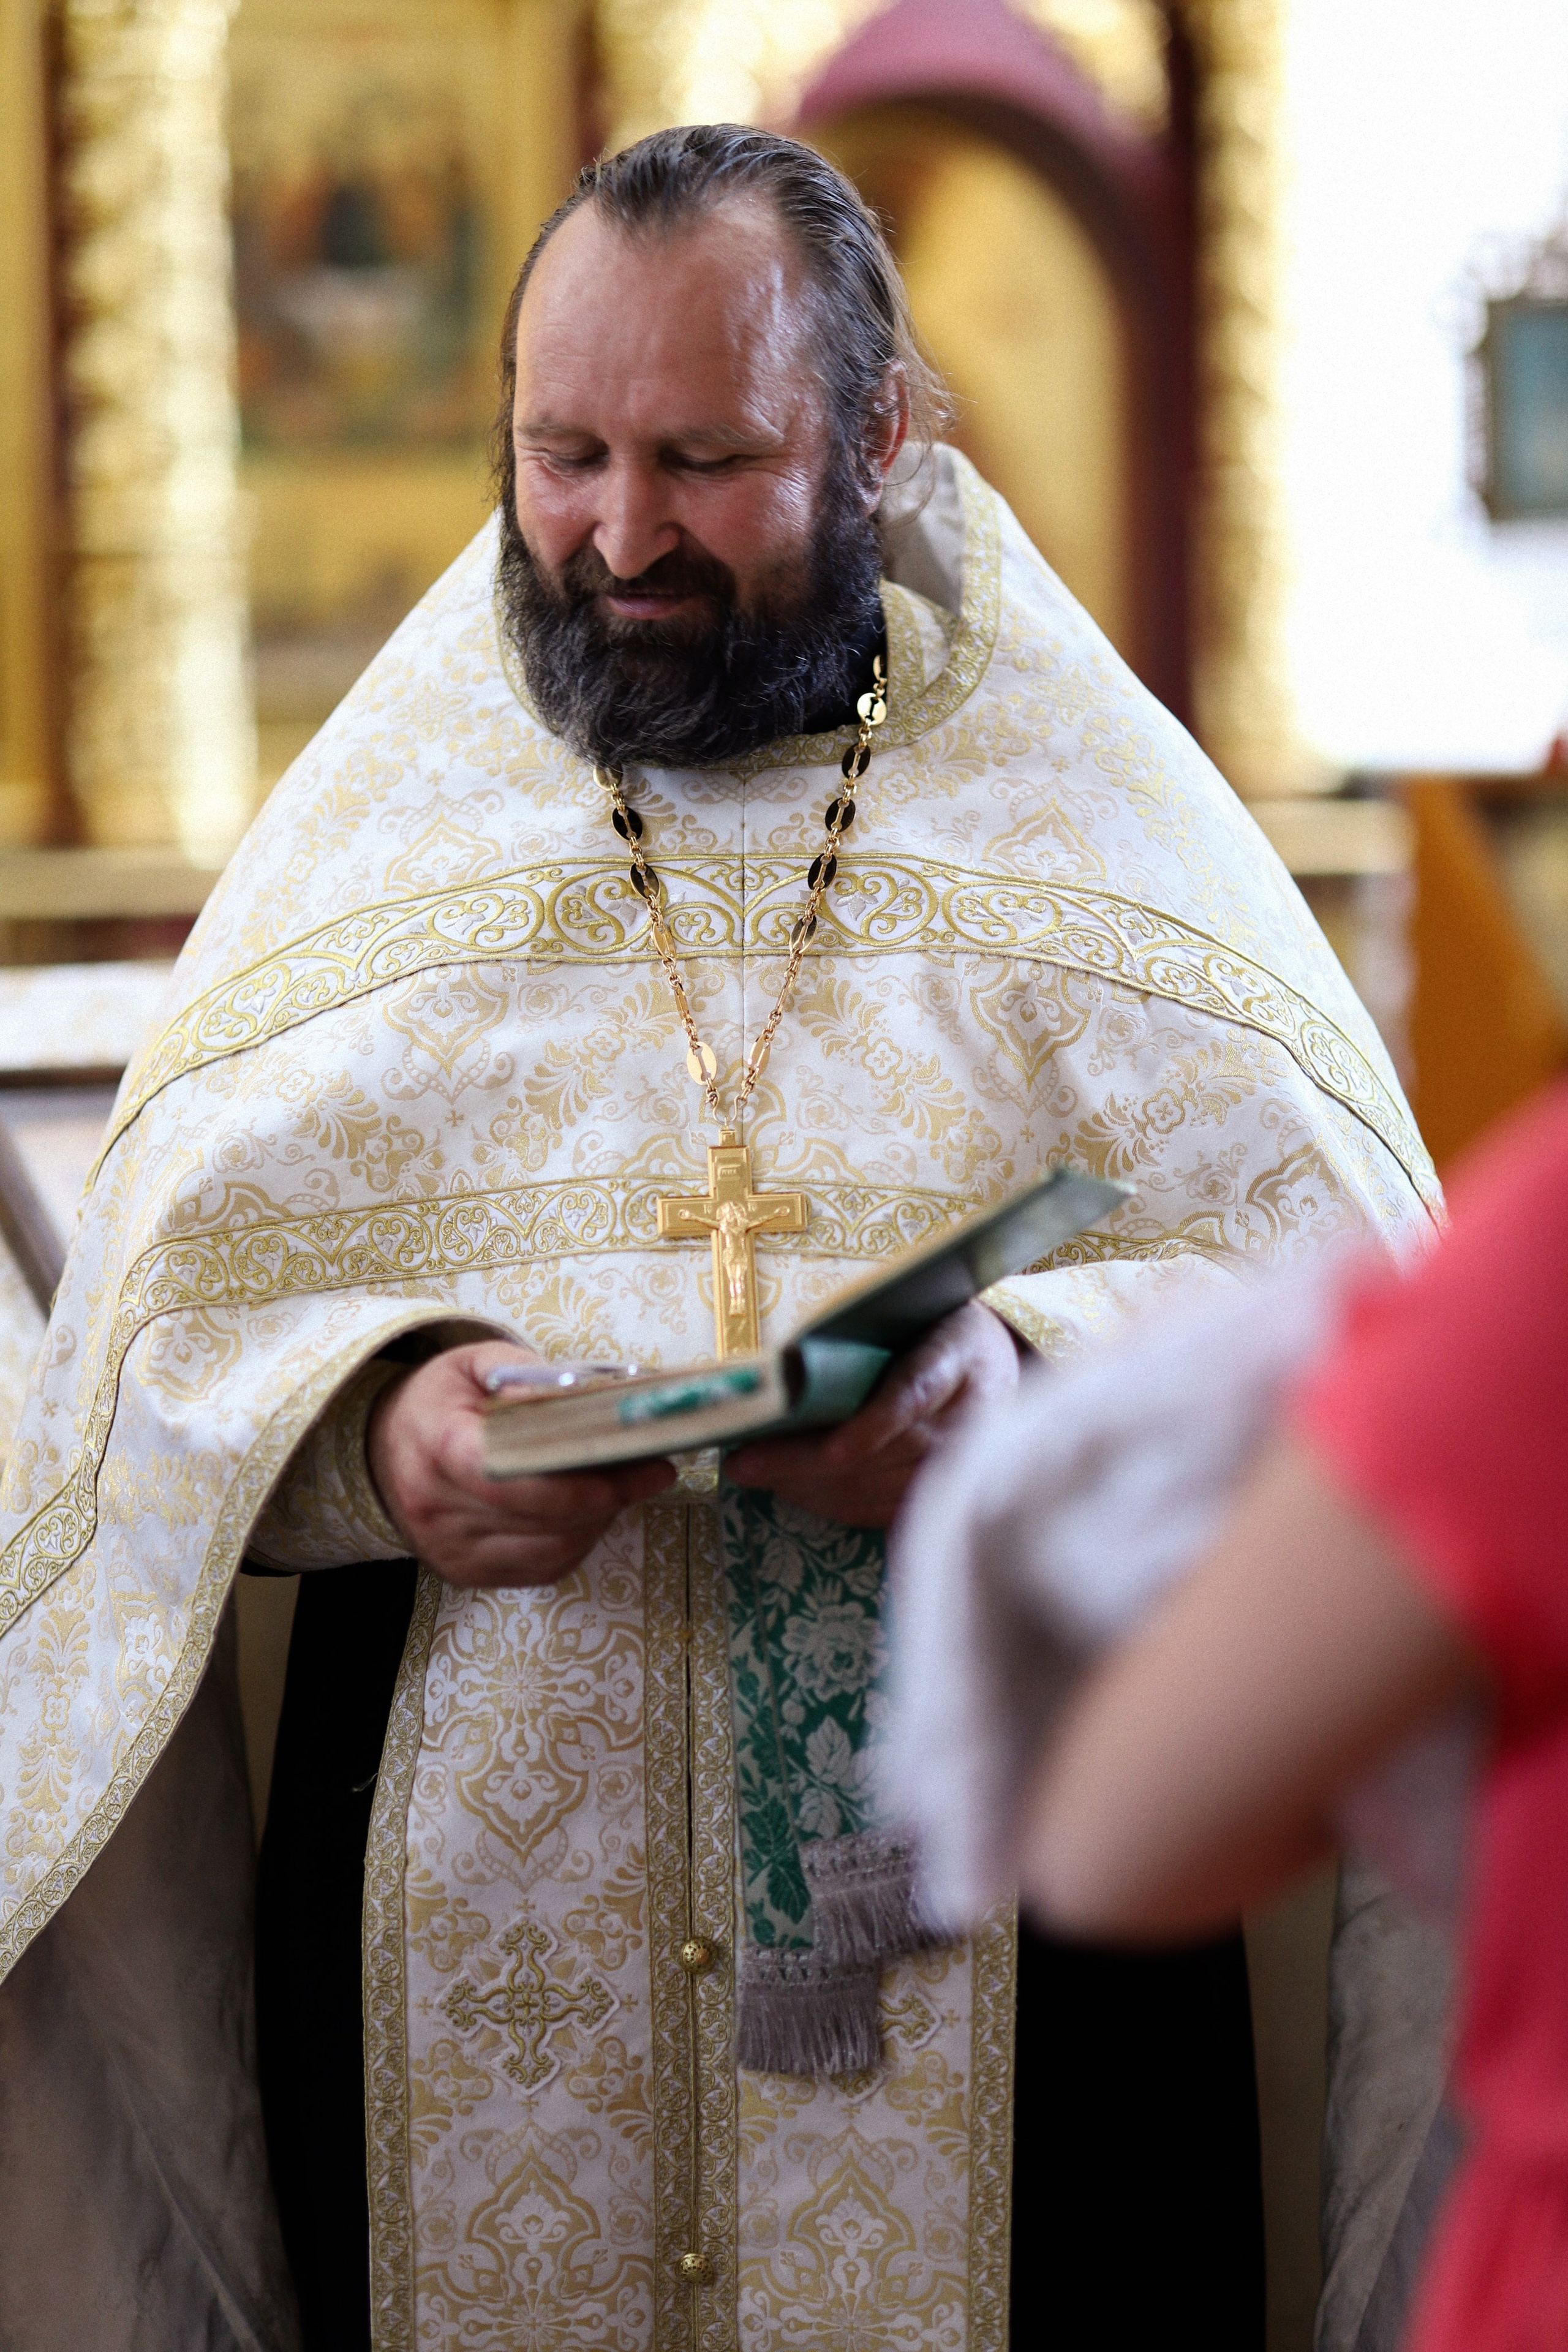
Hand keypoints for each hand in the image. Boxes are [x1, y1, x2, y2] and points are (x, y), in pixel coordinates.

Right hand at [367, 1340, 676, 1588]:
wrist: (382, 1450)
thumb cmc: (437, 1400)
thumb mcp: (472, 1363)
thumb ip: (522, 1371)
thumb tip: (578, 1392)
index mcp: (440, 1447)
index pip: (512, 1478)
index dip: (578, 1482)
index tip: (636, 1465)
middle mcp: (439, 1508)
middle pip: (542, 1519)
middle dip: (609, 1498)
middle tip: (654, 1470)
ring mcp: (451, 1550)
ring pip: (549, 1552)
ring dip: (598, 1523)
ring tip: (628, 1488)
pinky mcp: (465, 1573)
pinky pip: (540, 1570)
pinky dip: (576, 1544)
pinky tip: (593, 1514)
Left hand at [724, 1301, 1023, 1527]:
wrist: (995, 1364)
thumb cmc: (933, 1327)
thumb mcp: (911, 1310)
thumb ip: (868, 1333)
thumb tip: (792, 1367)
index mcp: (957, 1355)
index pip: (917, 1392)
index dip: (876, 1424)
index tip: (832, 1450)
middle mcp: (968, 1418)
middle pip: (884, 1452)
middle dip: (806, 1460)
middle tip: (742, 1461)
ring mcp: (959, 1464)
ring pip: (875, 1487)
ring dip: (807, 1484)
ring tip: (752, 1472)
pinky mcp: (941, 1495)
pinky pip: (878, 1509)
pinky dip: (829, 1502)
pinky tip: (789, 1489)